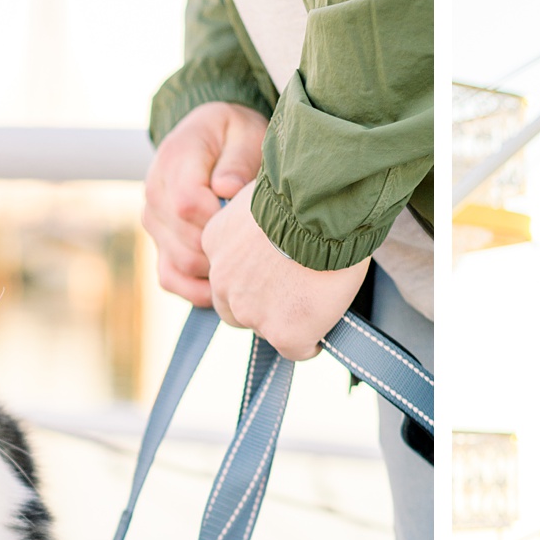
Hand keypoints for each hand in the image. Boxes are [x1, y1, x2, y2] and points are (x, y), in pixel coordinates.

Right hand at [142, 103, 268, 307]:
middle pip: (186, 242)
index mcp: (174, 161)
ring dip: (217, 270)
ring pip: (180, 264)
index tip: (249, 219)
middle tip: (260, 247)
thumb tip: (226, 190)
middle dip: (226, 248)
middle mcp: (155, 193)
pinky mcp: (160, 243)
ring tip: (250, 263)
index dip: (221, 220)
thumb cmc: (235, 135)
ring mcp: (154, 222)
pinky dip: (197, 289)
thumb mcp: (244, 133)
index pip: (188, 204)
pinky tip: (226, 285)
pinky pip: (170, 278)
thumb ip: (237, 159)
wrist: (212, 137)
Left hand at [200, 197, 368, 362]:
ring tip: (314, 307)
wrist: (324, 204)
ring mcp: (251, 310)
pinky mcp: (283, 332)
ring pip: (266, 330)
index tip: (277, 273)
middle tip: (293, 295)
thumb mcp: (265, 197)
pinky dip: (310, 343)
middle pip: (235, 310)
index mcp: (214, 241)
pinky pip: (297, 350)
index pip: (226, 274)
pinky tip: (324, 331)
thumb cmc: (306, 189)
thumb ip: (259, 220)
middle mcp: (223, 280)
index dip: (254, 277)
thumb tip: (277, 228)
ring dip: (285, 323)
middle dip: (260, 306)